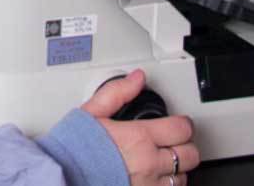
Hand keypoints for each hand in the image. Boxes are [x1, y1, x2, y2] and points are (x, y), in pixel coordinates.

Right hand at [82, 70, 199, 185]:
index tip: (179, 123)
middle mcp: (149, 163)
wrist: (64, 174)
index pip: (182, 129)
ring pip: (183, 177)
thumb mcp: (91, 112)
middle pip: (190, 154)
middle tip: (175, 141)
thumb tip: (136, 78)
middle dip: (185, 145)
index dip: (183, 124)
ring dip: (177, 168)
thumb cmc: (73, 147)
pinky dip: (167, 184)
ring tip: (163, 161)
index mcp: (138, 137)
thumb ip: (117, 92)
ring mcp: (149, 184)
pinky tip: (155, 178)